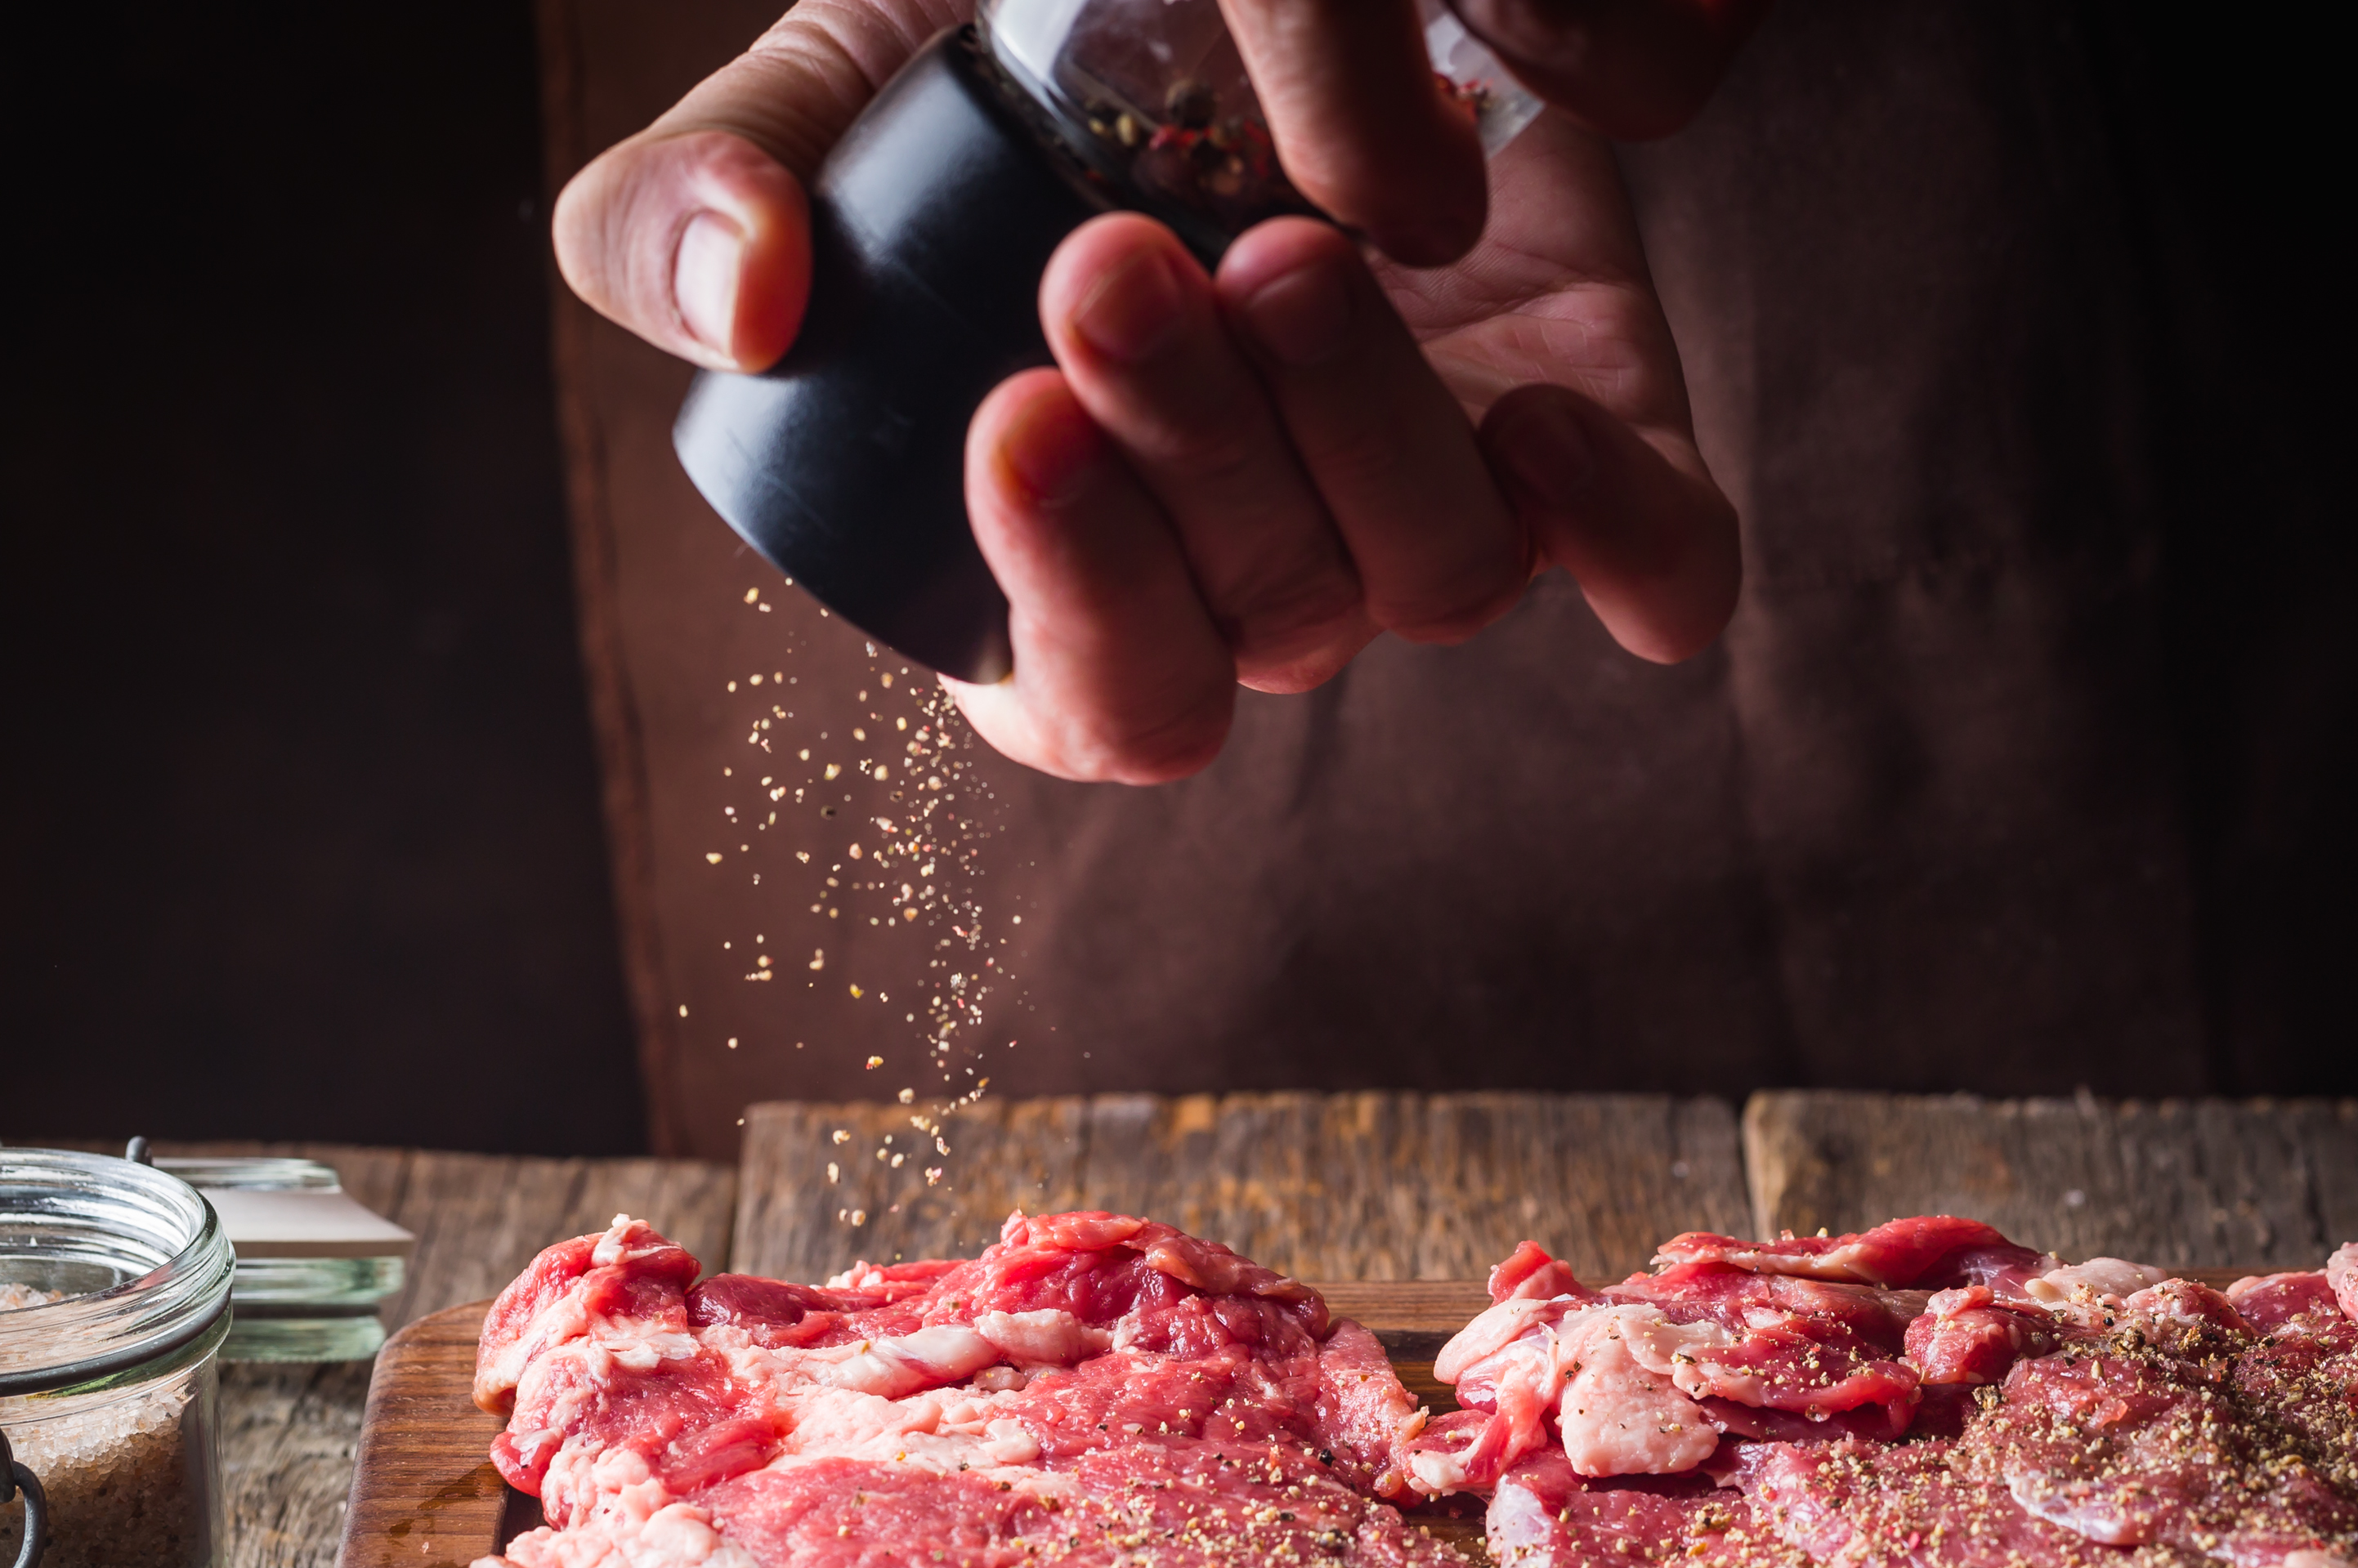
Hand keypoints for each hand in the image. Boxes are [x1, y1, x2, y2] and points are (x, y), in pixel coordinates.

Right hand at [551, 0, 1759, 778]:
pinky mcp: (1595, 437)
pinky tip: (1549, 417)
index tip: (1014, 419)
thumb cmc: (1013, 72)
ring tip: (1290, 253)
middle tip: (1122, 270)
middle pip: (1269, 626)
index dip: (1068, 602)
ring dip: (1358, 436)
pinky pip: (1659, 565)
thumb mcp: (831, 101)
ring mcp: (1431, 516)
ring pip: (1435, 582)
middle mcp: (1266, 585)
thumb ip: (698, 199)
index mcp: (1077, 580)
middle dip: (1193, 459)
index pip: (1095, 705)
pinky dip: (1628, 532)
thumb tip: (736, 303)